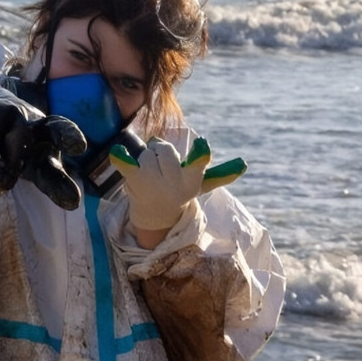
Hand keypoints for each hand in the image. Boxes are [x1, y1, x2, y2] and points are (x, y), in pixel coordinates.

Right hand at [0, 87, 86, 209]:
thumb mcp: (37, 166)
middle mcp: (25, 117)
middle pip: (20, 138)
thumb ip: (54, 183)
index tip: (79, 146)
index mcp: (46, 131)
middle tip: (5, 184)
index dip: (69, 136)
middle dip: (13, 163)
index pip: (60, 130)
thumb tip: (74, 204)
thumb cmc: (19, 148)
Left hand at [109, 137, 246, 231]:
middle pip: (165, 149)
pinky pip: (127, 165)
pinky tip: (117, 153)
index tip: (203, 145)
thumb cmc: (178, 193)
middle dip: (160, 153)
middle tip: (160, 168)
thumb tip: (244, 165)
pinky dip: (121, 159)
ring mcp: (153, 182)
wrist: (154, 215)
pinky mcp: (134, 181)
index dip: (200, 155)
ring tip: (147, 174)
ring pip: (148, 151)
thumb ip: (220, 174)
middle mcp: (173, 183)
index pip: (197, 166)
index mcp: (191, 181)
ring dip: (145, 157)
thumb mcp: (199, 184)